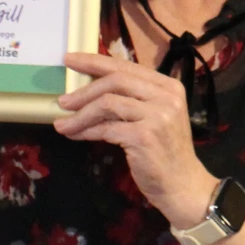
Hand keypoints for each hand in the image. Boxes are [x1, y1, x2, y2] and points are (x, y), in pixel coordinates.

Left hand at [54, 52, 215, 227]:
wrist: (183, 184)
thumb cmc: (165, 152)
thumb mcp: (155, 117)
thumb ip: (132, 100)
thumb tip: (90, 90)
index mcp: (168, 86)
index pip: (127, 66)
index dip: (95, 61)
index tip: (70, 60)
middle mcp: (166, 96)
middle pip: (116, 80)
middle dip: (84, 89)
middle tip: (62, 100)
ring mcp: (157, 115)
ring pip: (107, 103)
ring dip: (80, 114)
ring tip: (62, 124)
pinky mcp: (144, 136)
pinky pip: (106, 128)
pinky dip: (86, 131)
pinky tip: (75, 135)